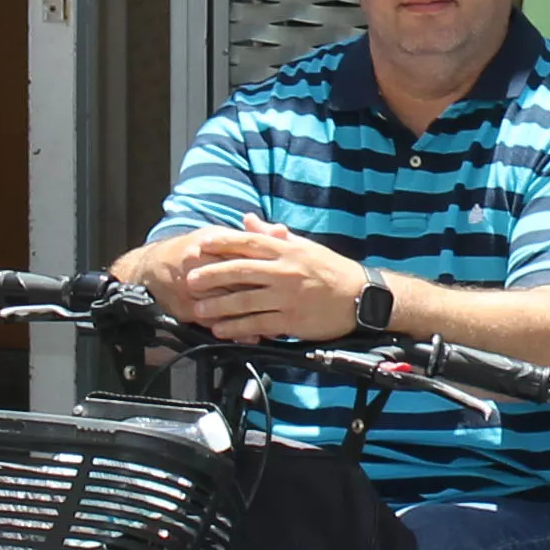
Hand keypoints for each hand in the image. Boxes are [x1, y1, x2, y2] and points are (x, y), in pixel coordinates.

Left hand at [167, 221, 372, 342]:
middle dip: (212, 275)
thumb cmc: (330, 269)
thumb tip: (247, 218)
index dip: (223, 242)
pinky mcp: (291, 321)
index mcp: (287, 250)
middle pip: (241, 271)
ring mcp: (287, 298)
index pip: (249, 243)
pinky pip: (258, 324)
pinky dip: (237, 328)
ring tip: (198, 310)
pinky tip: (221, 330)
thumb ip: (272, 234)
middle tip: (190, 280)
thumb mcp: (304, 246)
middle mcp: (284, 272)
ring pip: (245, 301)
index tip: (201, 244)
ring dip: (218, 306)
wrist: (360, 297)